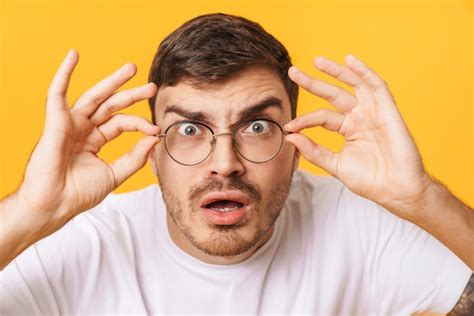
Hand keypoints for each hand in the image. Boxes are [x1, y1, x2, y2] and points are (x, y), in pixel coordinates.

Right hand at [17, 49, 159, 225]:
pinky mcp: (56, 121)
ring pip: (94, 96)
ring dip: (112, 81)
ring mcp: (69, 124)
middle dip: (132, 94)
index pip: (122, 123)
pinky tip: (73, 56)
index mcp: (95, 140)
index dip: (140, 124)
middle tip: (151, 86)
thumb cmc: (78, 193)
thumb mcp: (114, 174)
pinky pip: (57, 93)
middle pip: (111, 105)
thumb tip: (154, 139)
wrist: (54, 204)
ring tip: (131, 68)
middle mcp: (83, 129)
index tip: (156, 129)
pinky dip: (64, 73)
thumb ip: (135, 157)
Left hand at [284, 55, 431, 218]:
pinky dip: (364, 72)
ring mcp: (373, 112)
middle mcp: (359, 117)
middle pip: (333, 94)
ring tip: (316, 61)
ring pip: (353, 84)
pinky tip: (350, 60)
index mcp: (347, 129)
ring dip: (336, 71)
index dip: (304, 120)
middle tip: (293, 72)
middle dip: (313, 83)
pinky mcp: (388, 111)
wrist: (397, 190)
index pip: (321, 117)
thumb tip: (289, 137)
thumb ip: (313, 151)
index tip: (288, 127)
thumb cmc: (370, 180)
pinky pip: (376, 86)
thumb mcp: (335, 165)